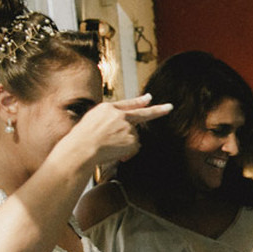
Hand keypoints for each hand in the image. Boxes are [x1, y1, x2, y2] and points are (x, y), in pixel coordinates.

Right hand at [56, 94, 172, 166]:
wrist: (82, 148)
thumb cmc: (82, 137)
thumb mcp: (92, 120)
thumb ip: (109, 118)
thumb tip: (125, 123)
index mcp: (107, 108)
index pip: (128, 104)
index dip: (139, 101)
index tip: (149, 98)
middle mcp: (120, 115)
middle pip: (143, 114)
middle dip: (159, 110)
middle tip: (170, 107)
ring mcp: (127, 127)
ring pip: (134, 137)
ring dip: (126, 144)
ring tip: (109, 147)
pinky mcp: (132, 139)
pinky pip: (134, 147)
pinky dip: (128, 152)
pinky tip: (116, 153)